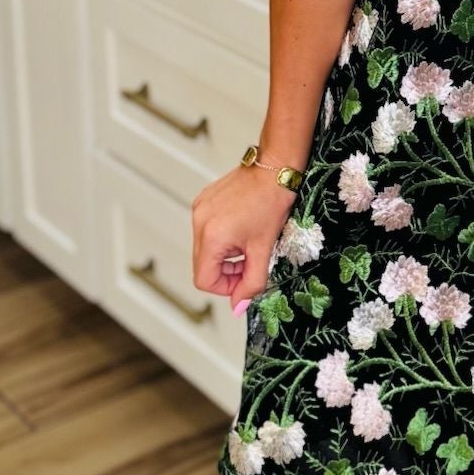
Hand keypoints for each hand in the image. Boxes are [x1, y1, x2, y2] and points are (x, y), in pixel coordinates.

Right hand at [191, 165, 296, 312]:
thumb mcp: (264, 249)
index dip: (225, 286)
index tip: (244, 279)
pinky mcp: (203, 201)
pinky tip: (241, 226)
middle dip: (227, 270)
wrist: (274, 168)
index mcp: (211, 237)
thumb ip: (252, 283)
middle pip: (203, 265)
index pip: (204, 280)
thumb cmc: (271, 202)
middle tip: (249, 260)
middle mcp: (199, 222)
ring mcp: (199, 210)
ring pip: (205, 249)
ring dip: (225, 253)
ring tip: (247, 240)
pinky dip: (222, 237)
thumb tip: (238, 306)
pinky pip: (206, 230)